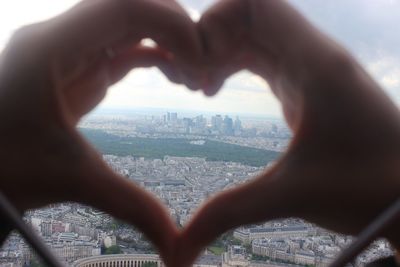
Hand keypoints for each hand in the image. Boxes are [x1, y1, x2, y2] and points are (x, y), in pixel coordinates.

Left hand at [0, 0, 201, 263]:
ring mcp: (71, 50)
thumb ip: (131, 205)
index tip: (200, 58)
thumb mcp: (73, 181)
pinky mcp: (81, 67)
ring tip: (193, 73)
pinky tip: (175, 74)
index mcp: (51, 50)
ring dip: (168, 40)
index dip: (171, 23)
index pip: (122, 7)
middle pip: (130, 5)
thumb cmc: (3, 170)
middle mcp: (59, 38)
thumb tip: (175, 244)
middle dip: (175, 28)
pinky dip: (156, 53)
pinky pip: (125, 45)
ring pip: (130, 21)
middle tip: (203, 63)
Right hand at [177, 0, 399, 264]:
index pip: (255, 2)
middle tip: (187, 77)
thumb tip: (178, 251)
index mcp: (313, 63)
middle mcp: (312, 55)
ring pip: (253, 35)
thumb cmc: (367, 188)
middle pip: (247, 15)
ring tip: (198, 86)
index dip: (215, 19)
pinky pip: (261, 55)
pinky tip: (216, 90)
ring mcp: (310, 67)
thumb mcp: (289, 195)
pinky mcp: (306, 83)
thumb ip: (227, 213)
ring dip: (219, 51)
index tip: (196, 60)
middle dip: (208, 38)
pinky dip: (232, 63)